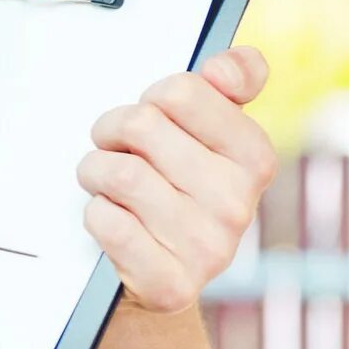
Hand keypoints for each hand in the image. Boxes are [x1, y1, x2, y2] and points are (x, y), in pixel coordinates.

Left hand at [77, 46, 274, 314]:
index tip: (153, 121)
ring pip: (116, 172)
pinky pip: (104, 220)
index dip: (150, 101)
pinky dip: (95, 213)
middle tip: (118, 152)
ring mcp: (206, 247)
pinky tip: (113, 221)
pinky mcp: (169, 283)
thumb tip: (233, 65)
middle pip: (141, 125)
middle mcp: (237, 204)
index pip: (182, 92)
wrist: (160, 275)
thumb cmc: (175, 190)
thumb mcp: (205, 136)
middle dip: (112, 133)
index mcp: (253, 159)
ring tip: (108, 186)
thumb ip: (223, 89)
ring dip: (95, 172)